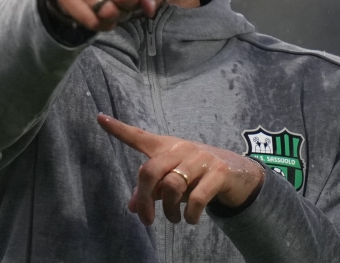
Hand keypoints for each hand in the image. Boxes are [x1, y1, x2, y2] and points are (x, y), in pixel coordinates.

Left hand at [97, 114, 264, 224]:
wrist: (239, 173)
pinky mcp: (219, 172)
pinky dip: (190, 215)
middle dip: (144, 200)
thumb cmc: (197, 175)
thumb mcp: (173, 180)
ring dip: (170, 211)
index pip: (139, 137)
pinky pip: (196, 198)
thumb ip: (152, 191)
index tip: (99, 118)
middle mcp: (181, 148)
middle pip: (150, 171)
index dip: (119, 129)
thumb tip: (132, 207)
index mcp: (167, 147)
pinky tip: (191, 220)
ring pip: (172, 186)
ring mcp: (201, 159)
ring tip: (174, 219)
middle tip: (146, 219)